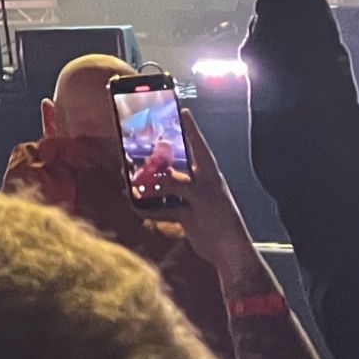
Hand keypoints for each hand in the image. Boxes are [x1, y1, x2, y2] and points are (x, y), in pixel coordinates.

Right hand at [141, 110, 252, 271]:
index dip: (185, 124)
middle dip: (156, 154)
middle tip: (138, 143)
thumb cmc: (222, 218)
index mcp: (207, 169)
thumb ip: (175, 183)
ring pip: (163, 182)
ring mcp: (188, 196)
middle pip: (173, 160)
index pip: (194, 140)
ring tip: (131, 176)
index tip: (175, 107)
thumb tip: (152, 179)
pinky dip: (148, 205)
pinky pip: (160, 205)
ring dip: (148, 182)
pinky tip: (136, 203)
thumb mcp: (199, 195)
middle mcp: (197, 179)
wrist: (227, 251)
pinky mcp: (182, 212)